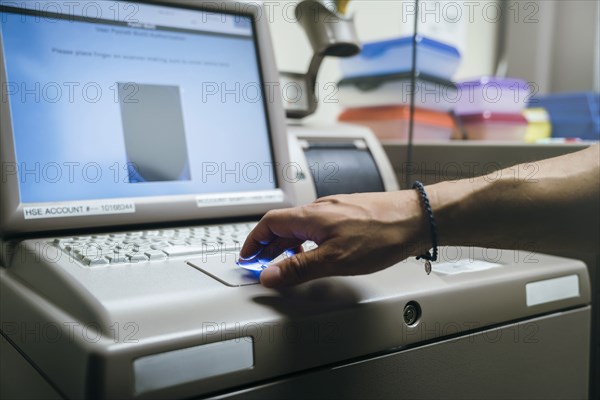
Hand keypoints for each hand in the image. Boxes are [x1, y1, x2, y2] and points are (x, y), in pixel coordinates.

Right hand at [239, 191, 429, 287]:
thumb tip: (271, 275)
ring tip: (285, 262)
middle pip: (283, 224)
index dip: (253, 241)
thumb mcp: (335, 259)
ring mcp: (335, 209)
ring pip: (300, 226)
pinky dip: (306, 240)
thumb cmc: (382, 233)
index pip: (269, 223)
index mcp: (310, 216)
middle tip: (261, 263)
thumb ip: (299, 268)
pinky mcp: (349, 213)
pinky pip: (317, 226)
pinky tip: (316, 252)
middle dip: (267, 244)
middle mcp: (320, 209)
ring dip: (286, 243)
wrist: (417, 218)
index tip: (247, 257)